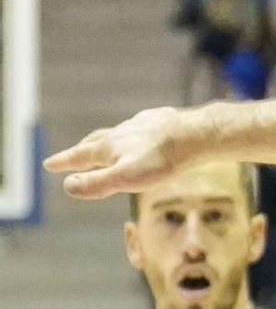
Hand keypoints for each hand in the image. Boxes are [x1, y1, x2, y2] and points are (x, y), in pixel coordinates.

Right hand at [46, 107, 193, 200]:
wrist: (193, 134)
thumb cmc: (161, 160)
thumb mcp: (126, 178)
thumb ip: (97, 183)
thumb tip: (68, 185)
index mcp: (109, 147)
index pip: (80, 156)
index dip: (64, 162)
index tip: (48, 164)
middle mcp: (120, 132)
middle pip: (95, 142)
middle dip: (81, 150)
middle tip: (72, 155)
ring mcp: (140, 126)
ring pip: (117, 134)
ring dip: (106, 141)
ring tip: (104, 146)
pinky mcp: (159, 123)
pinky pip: (140, 129)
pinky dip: (132, 135)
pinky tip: (140, 136)